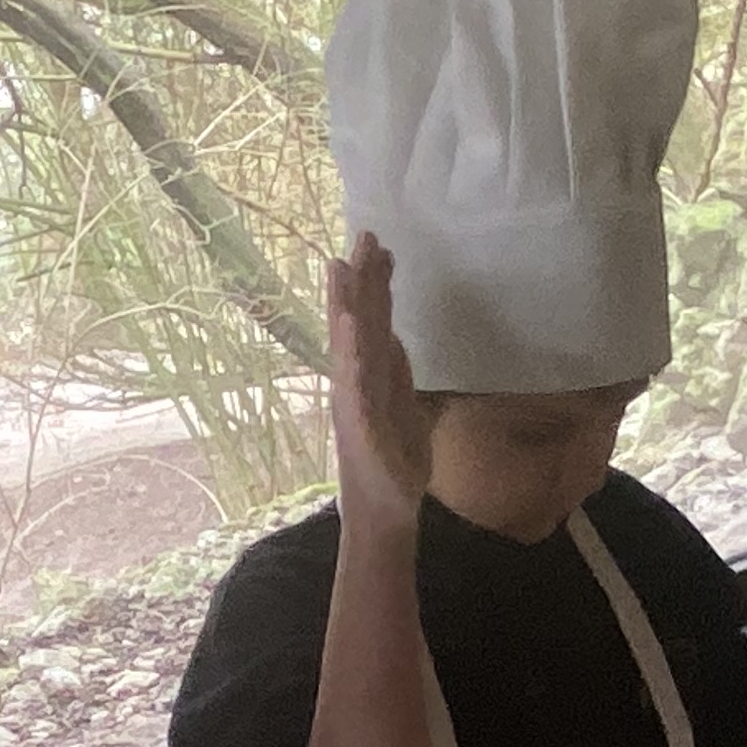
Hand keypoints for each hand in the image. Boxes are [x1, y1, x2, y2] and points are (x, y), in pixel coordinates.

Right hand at [325, 235, 431, 539]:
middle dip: (361, 279)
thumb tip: (393, 336)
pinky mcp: (358, 426)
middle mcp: (355, 383)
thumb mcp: (403, 406)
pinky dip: (351, 355)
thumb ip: (396, 372)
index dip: (376, 284)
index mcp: (370, 377)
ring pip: (349, 346)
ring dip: (346, 305)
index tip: (380, 246)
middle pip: (358, 322)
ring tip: (343, 268)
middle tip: (365, 234)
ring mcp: (353, 402)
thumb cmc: (394, 463)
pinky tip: (351, 329)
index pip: (374, 321)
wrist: (386, 512)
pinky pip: (355, 385)